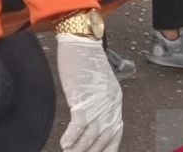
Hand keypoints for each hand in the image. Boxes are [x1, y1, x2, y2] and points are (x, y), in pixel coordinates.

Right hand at [57, 34, 123, 151]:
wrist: (81, 41)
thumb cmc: (86, 57)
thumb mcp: (99, 81)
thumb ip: (100, 98)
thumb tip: (92, 112)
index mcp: (115, 99)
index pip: (116, 131)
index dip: (108, 147)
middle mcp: (110, 104)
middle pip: (104, 138)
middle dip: (92, 151)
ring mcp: (98, 103)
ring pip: (92, 136)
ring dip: (80, 149)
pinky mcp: (83, 99)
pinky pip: (79, 126)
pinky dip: (72, 138)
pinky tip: (66, 144)